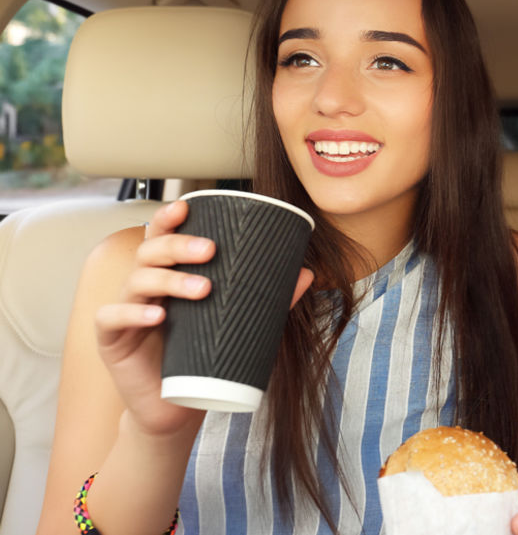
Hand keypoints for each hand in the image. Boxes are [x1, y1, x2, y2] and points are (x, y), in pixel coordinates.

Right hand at [95, 201, 313, 436]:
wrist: (178, 409)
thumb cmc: (205, 360)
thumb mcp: (239, 327)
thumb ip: (269, 300)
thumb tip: (306, 274)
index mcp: (170, 276)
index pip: (164, 237)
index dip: (171, 218)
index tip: (188, 206)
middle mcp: (144, 287)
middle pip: (150, 251)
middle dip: (179, 245)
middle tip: (211, 250)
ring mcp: (126, 311)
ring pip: (136, 280)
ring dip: (170, 278)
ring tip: (203, 289)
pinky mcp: (113, 340)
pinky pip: (112, 317)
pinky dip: (133, 312)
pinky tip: (159, 315)